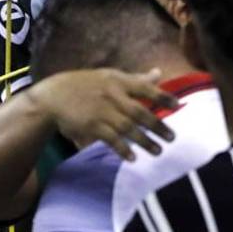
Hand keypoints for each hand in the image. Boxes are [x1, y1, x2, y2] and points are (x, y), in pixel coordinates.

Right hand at [29, 68, 177, 160]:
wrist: (54, 96)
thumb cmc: (86, 85)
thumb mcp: (110, 76)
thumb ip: (136, 79)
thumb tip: (159, 73)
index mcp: (118, 80)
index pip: (145, 88)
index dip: (163, 96)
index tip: (178, 105)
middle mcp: (112, 95)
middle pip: (139, 112)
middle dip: (157, 125)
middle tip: (172, 138)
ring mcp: (102, 111)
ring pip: (127, 128)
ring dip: (144, 141)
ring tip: (158, 151)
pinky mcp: (92, 126)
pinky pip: (111, 139)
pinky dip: (123, 149)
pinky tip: (133, 158)